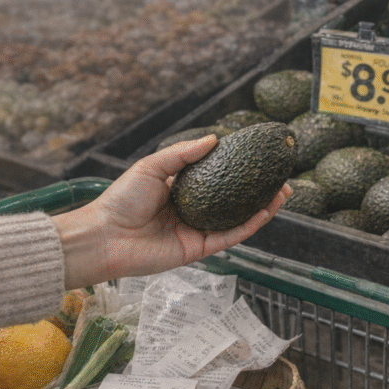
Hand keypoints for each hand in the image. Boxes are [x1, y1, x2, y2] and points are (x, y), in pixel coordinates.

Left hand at [52, 135, 290, 288]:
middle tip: (281, 177)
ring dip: (263, 208)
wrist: (106, 235)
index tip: (259, 156)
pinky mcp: (198, 249)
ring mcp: (197, 230)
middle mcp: (193, 211)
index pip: (217, 178)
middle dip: (259, 190)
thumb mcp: (153, 166)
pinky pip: (229, 237)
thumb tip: (214, 139)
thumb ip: (184, 153)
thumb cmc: (122, 199)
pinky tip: (265, 212)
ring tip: (283, 193)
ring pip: (238, 219)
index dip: (239, 169)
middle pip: (234, 200)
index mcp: (181, 190)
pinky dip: (249, 226)